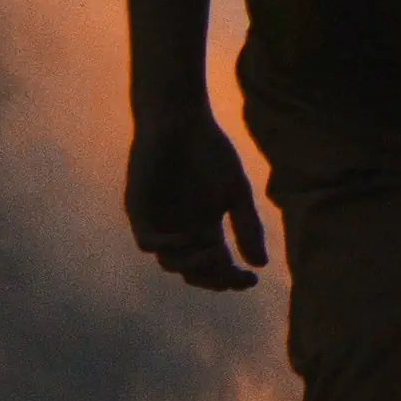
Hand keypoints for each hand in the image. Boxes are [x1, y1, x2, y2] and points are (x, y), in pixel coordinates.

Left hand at [127, 121, 270, 290]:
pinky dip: (168, 245)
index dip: (233, 278)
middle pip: (194, 272)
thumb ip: (247, 226)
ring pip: (170, 262)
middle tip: (231, 273)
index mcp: (204, 228)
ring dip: (193, 264)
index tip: (252, 280)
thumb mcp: (236, 192)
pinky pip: (147, 242)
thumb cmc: (209, 150)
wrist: (179, 120)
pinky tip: (189, 237)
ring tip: (215, 251)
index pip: (217, 266)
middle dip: (213, 279)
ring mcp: (158, 223)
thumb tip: (261, 264)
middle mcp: (180, 232)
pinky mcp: (138, 210)